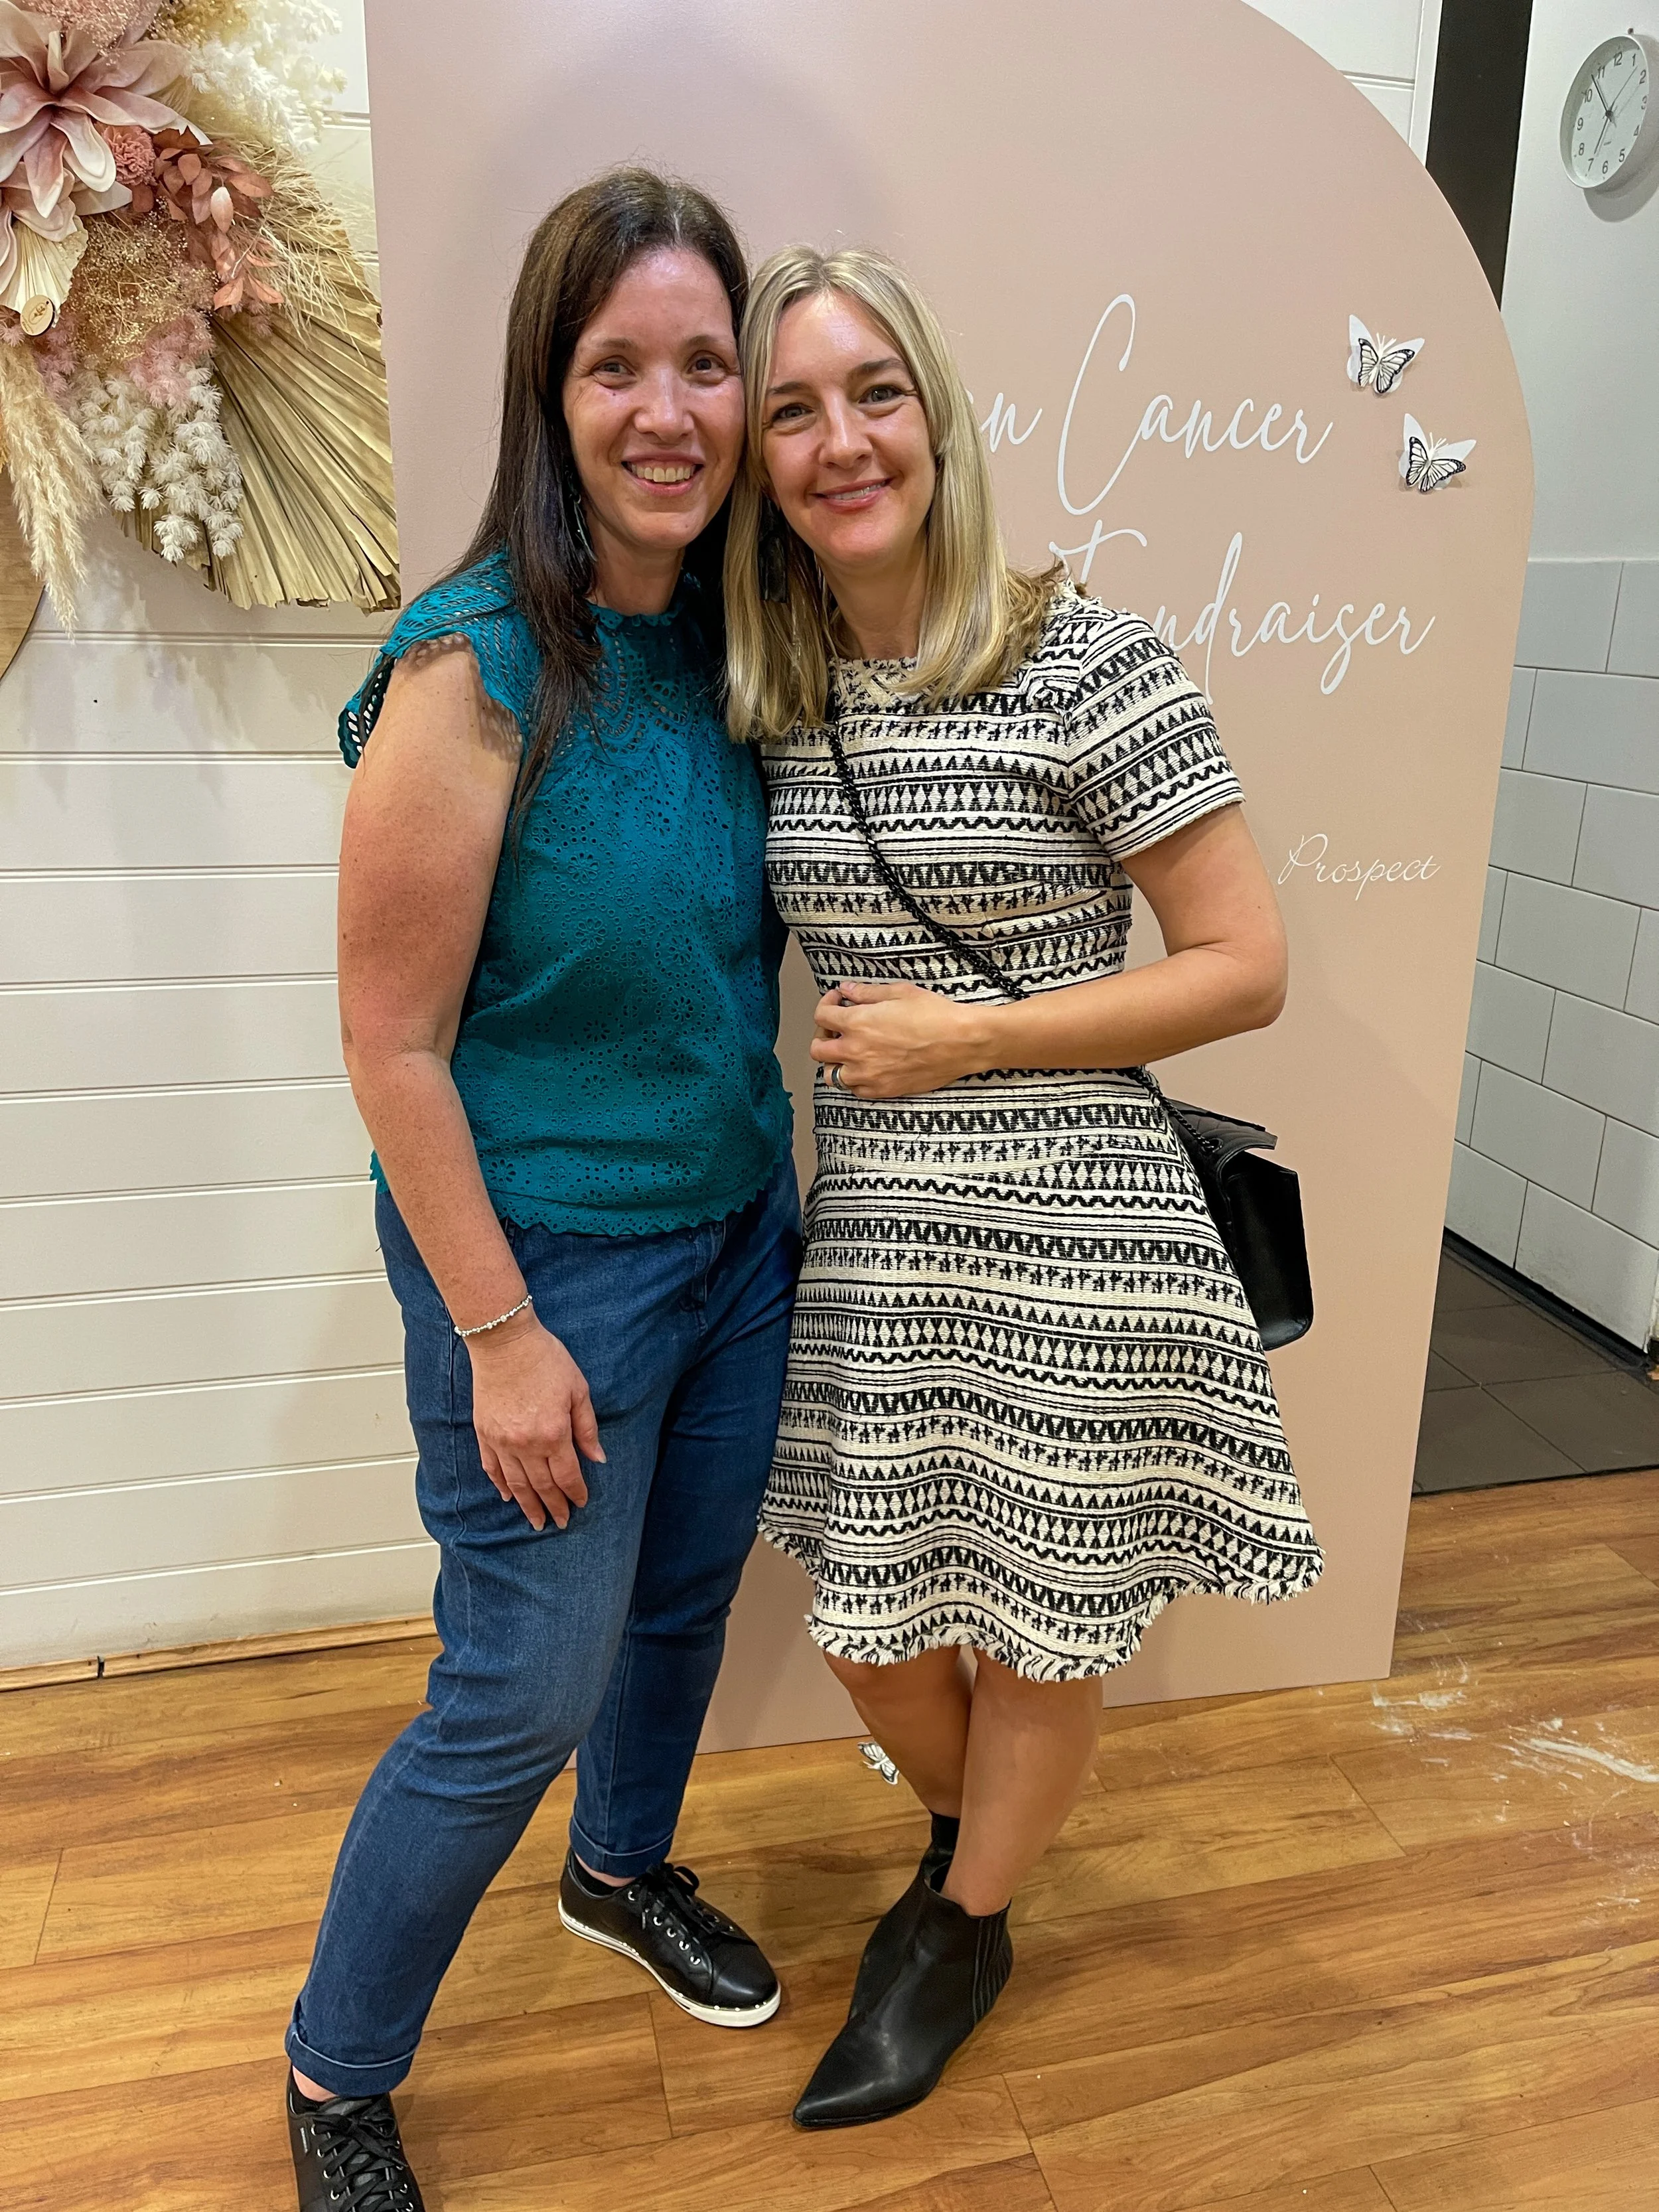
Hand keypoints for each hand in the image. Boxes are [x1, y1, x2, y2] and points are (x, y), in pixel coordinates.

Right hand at [464, 1311, 603, 1528]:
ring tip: (535, 1521)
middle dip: (553, 1507)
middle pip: (542, 1486)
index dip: (575, 1494)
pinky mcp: (484, 1433)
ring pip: (516, 1484)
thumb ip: (587, 1428)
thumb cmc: (546, 1360)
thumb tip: (597, 1459)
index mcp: (553, 1434)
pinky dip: (500, 1485)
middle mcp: (526, 1444)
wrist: (505, 1342)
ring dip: (527, 1505)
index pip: (567, 1476)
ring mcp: (501, 1441)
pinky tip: (508, 1496)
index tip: (581, 1504)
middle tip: (560, 1523)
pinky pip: (492, 1468)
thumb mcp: (578, 1390)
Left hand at [810, 979, 994, 1098]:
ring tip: (849, 1050)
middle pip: (818, 1050)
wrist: (962, 1042)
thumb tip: (847, 990)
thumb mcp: (900, 992)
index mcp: (857, 1023)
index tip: (838, 1000)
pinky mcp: (883, 1090)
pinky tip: (867, 1066)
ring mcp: (868, 1075)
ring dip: (835, 1061)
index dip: (827, 1003)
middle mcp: (856, 1052)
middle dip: (823, 1034)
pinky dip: (853, 1079)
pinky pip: (855, 1090)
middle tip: (837, 1026)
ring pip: (831, 1075)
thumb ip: (867, 992)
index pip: (822, 1015)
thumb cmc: (935, 1015)